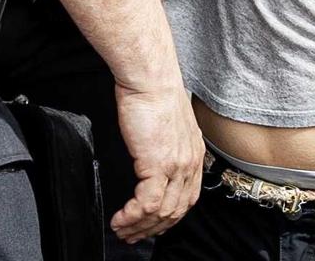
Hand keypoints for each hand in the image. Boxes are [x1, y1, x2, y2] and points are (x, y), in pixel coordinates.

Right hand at [110, 80, 202, 242]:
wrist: (150, 79)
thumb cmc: (153, 94)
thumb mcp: (168, 124)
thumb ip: (166, 145)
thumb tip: (152, 157)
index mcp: (194, 153)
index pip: (187, 198)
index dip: (169, 216)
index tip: (152, 224)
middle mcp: (190, 163)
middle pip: (176, 210)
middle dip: (153, 228)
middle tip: (133, 235)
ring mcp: (176, 165)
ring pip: (162, 211)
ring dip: (140, 226)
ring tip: (122, 230)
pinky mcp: (158, 164)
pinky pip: (147, 203)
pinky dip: (132, 216)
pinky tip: (120, 219)